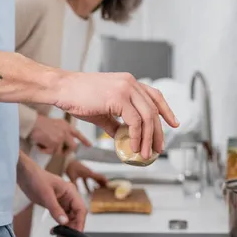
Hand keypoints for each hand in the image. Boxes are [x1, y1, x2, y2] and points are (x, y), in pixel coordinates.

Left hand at [17, 152, 86, 232]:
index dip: (80, 222)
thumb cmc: (36, 178)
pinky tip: (55, 231)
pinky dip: (60, 225)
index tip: (76, 233)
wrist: (25, 175)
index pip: (81, 209)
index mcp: (70, 191)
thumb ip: (55, 209)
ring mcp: (62, 201)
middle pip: (77, 215)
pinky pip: (61, 217)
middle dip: (73, 228)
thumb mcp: (46, 195)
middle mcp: (68, 196)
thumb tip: (65, 222)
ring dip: (66, 228)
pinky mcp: (55, 204)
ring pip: (69, 218)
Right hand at [29, 114, 90, 154]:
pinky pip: (51, 152)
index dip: (84, 140)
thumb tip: (61, 144)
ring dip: (52, 151)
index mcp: (66, 125)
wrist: (31, 123)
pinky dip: (44, 151)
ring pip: (61, 152)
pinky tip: (40, 144)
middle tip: (57, 151)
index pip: (78, 133)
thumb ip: (60, 132)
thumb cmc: (38, 123)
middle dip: (66, 151)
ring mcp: (62, 137)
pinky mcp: (56, 143)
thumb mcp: (53, 125)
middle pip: (73, 146)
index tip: (89, 145)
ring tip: (43, 144)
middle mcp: (66, 130)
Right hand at [52, 72, 178, 159]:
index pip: (155, 95)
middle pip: (153, 109)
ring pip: (147, 117)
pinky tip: (133, 147)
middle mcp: (130, 83)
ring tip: (146, 154)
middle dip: (158, 132)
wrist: (62, 89)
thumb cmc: (77, 97)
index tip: (174, 123)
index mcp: (128, 82)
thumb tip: (124, 138)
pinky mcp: (119, 97)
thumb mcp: (102, 111)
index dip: (166, 110)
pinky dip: (136, 137)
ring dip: (148, 138)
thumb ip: (115, 123)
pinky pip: (135, 121)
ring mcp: (126, 88)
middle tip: (159, 148)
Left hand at [66, 160, 106, 192]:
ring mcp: (85, 172)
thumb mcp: (72, 176)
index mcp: (88, 172)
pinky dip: (89, 185)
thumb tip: (77, 193)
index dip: (105, 181)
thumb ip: (75, 185)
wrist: (67, 160)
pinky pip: (87, 180)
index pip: (99, 176)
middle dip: (102, 184)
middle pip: (98, 178)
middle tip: (106, 189)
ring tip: (98, 192)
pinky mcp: (82, 173)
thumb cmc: (70, 166)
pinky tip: (88, 191)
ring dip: (96, 185)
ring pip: (93, 180)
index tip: (109, 185)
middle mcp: (88, 172)